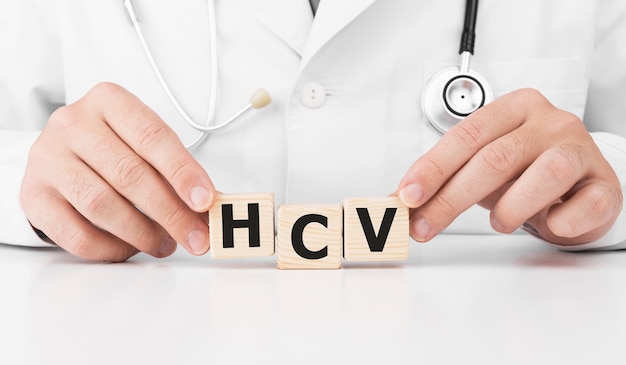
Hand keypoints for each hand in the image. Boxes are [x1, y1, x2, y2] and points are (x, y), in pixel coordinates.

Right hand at [20, 82, 215, 260]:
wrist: (59, 155)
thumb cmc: (112, 147)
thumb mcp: (143, 143)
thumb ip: (174, 168)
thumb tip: (209, 205)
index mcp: (108, 101)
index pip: (152, 137)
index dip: (183, 172)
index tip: (205, 200)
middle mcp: (73, 124)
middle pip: (130, 174)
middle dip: (171, 212)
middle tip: (196, 236)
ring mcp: (49, 160)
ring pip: (102, 205)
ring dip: (143, 233)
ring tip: (164, 243)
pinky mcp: (34, 196)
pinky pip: (76, 233)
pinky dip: (111, 247)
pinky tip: (130, 247)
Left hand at [397, 88, 622, 245]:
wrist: (580, 184)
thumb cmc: (525, 171)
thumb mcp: (483, 165)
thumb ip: (448, 176)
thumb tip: (403, 199)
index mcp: (515, 108)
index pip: (466, 135)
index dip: (433, 167)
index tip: (407, 195)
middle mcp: (549, 122)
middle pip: (495, 158)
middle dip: (451, 199)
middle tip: (425, 226)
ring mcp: (581, 150)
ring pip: (546, 174)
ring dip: (511, 208)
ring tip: (499, 223)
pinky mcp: (605, 183)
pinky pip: (588, 203)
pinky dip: (563, 220)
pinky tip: (550, 224)